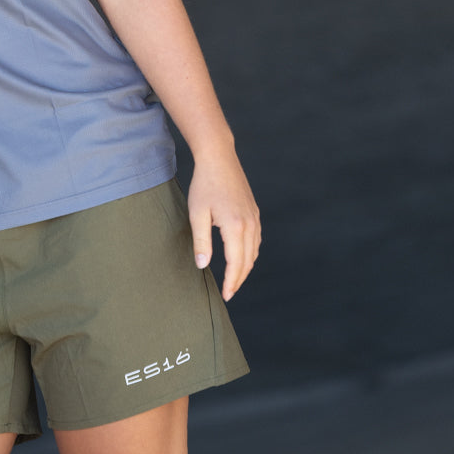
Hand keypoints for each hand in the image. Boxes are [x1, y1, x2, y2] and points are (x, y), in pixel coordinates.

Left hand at [187, 153, 259, 300]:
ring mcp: (254, 217)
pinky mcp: (254, 212)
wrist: (219, 158)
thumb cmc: (204, 185)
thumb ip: (201, 241)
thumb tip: (203, 265)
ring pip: (254, 251)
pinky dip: (250, 253)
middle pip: (248, 261)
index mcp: (235, 226)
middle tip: (229, 293)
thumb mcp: (197, 214)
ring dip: (245, 267)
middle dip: (239, 279)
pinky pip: (256, 239)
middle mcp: (250, 224)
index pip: (236, 263)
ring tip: (234, 279)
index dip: (232, 282)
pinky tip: (241, 256)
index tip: (226, 296)